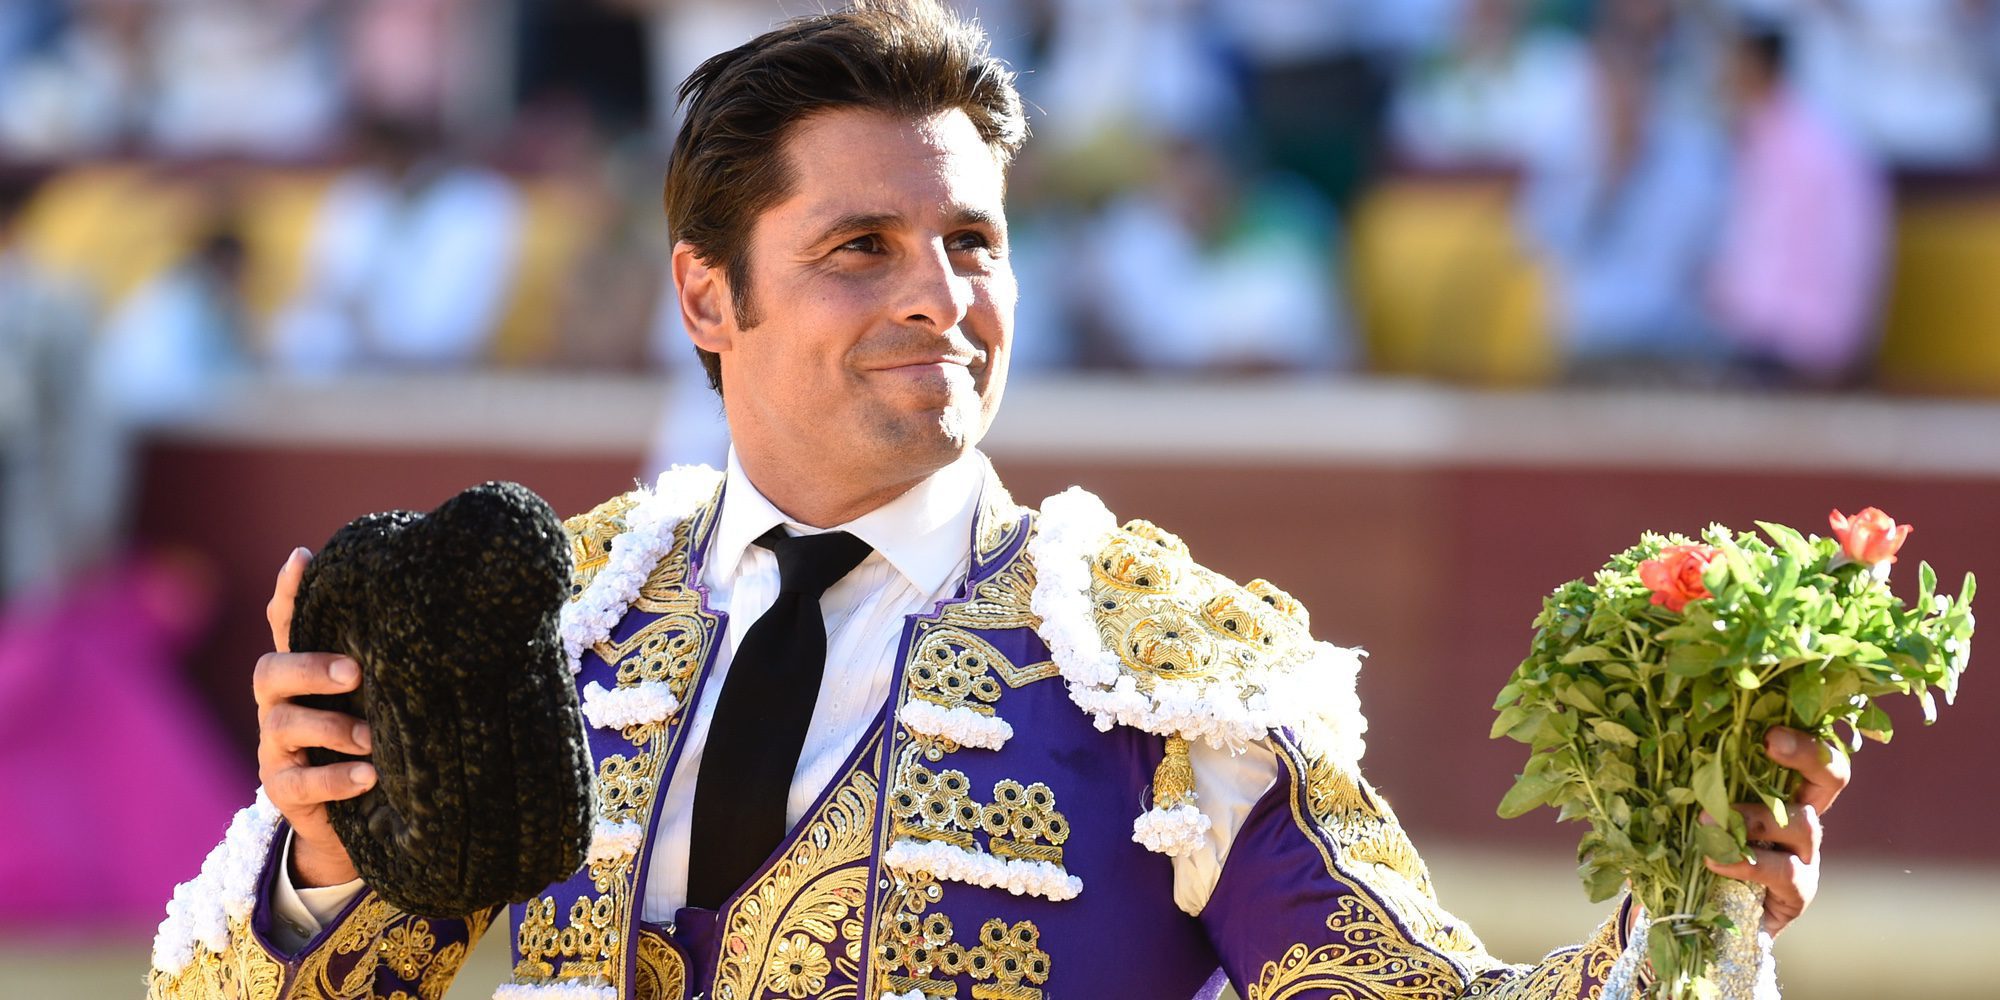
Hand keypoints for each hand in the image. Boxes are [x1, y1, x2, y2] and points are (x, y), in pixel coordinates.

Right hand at [255, 547, 373, 887]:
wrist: (356, 814)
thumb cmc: (372, 735)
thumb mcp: (378, 694)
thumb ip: (386, 654)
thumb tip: (423, 595)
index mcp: (302, 671)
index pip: (285, 625)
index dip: (289, 593)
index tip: (303, 560)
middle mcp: (279, 702)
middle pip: (271, 671)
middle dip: (310, 668)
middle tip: (355, 673)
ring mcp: (276, 746)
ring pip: (283, 725)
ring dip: (331, 728)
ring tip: (372, 738)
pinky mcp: (283, 788)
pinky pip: (298, 781)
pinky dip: (334, 778)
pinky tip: (368, 776)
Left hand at [1704, 725, 1849, 934]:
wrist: (1700, 918)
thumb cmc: (1693, 851)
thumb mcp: (1689, 810)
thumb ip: (1690, 781)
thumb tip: (1663, 738)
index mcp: (1780, 790)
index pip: (1806, 750)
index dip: (1801, 735)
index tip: (1770, 728)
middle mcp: (1802, 817)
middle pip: (1832, 777)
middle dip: (1808, 754)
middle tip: (1770, 742)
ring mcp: (1805, 856)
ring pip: (1804, 824)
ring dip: (1754, 817)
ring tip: (1707, 822)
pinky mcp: (1798, 893)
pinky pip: (1785, 872)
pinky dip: (1746, 863)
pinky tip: (1714, 861)